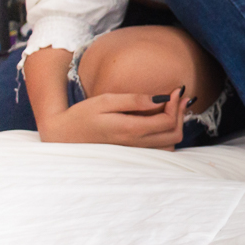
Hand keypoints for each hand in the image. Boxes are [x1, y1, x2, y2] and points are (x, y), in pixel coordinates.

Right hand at [39, 87, 188, 148]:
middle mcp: (134, 145)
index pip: (167, 122)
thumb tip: (161, 98)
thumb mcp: (106, 100)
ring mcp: (134, 153)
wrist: (63, 137)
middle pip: (174, 135)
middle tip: (178, 96)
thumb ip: (134, 100)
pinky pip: (159, 150)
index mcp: (128, 130)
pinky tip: (161, 121)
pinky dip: (167, 136)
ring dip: (176, 126)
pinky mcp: (132, 155)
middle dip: (180, 114)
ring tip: (172, 107)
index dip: (175, 104)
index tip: (175, 90)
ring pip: (170, 146)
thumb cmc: (82, 115)